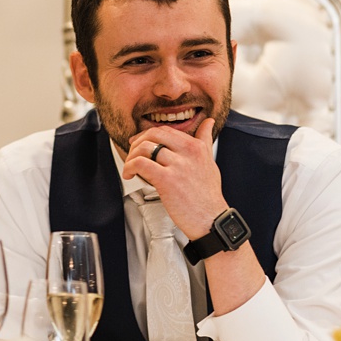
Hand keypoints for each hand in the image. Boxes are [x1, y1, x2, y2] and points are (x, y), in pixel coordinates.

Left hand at [120, 117, 227, 240]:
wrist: (210, 218)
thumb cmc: (208, 195)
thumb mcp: (210, 161)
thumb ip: (205, 141)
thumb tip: (208, 123)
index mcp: (196, 146)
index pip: (167, 130)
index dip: (148, 135)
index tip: (139, 143)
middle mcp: (188, 152)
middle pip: (154, 133)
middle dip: (137, 142)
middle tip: (132, 153)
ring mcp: (177, 165)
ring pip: (145, 147)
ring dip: (131, 156)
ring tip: (130, 167)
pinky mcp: (166, 179)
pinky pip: (141, 164)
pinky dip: (130, 167)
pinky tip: (129, 175)